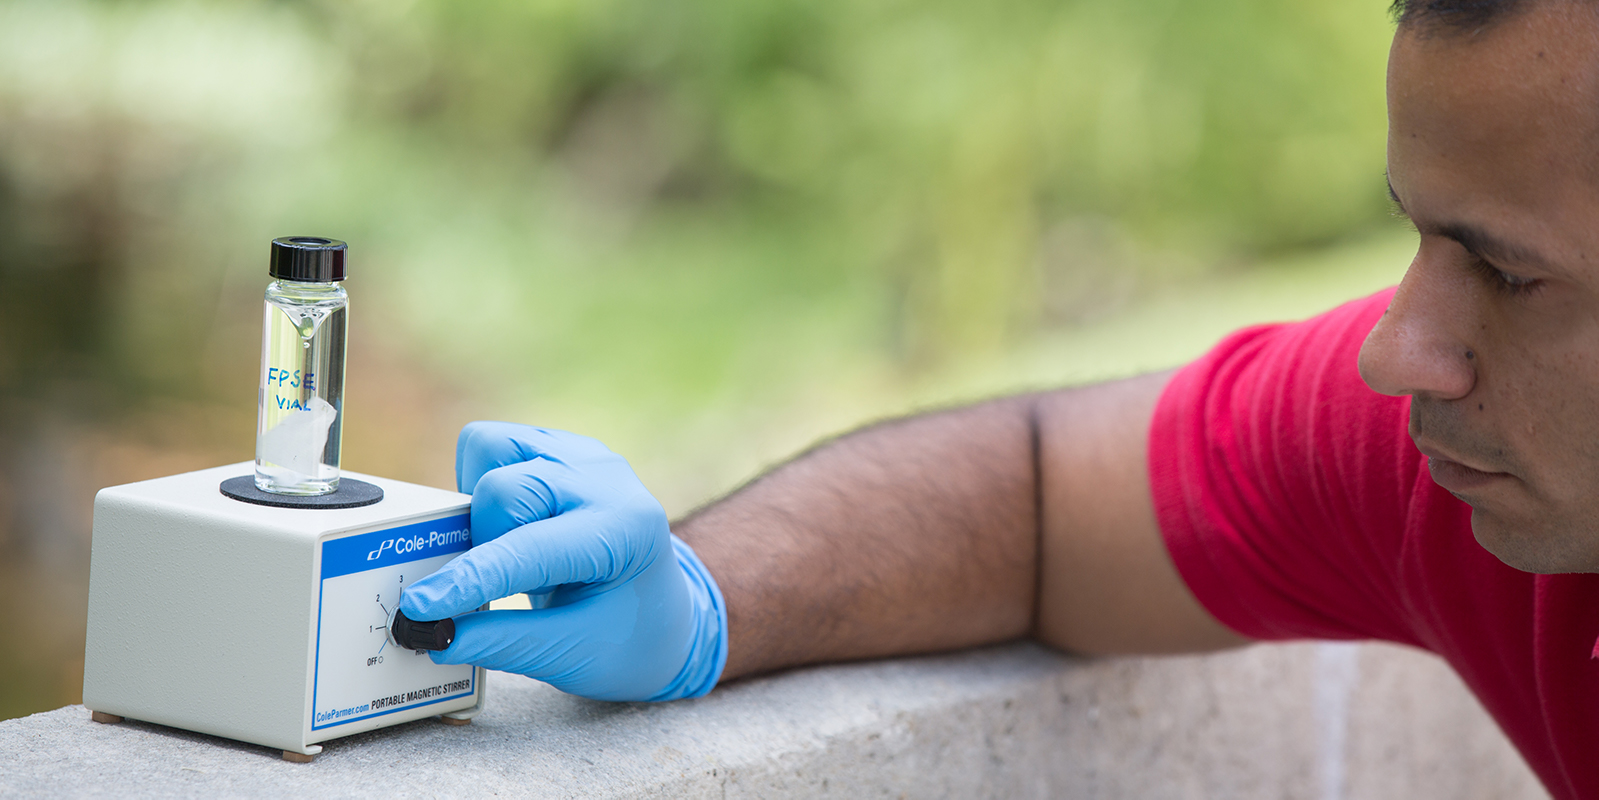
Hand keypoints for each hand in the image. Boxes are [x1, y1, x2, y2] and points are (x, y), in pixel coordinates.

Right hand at [398, 421, 726, 700]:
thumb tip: (429, 634)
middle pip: (502, 489)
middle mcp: (605, 479)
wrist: (667, 610)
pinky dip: (483, 482)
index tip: (420, 605)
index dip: (468, 579)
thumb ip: (501, 643)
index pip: (528, 551)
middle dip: (482, 542)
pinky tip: (513, 526)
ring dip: (482, 506)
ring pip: (490, 450)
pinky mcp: (559, 445)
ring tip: (513, 550)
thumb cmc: (628, 638)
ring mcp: (583, 454)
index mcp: (624, 533)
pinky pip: (492, 444)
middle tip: (501, 586)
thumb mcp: (573, 657)